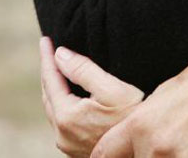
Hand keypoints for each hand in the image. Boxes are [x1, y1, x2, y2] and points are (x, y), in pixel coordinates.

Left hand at [39, 37, 142, 157]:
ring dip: (54, 88)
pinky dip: (60, 102)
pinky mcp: (76, 149)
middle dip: (49, 71)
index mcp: (67, 117)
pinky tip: (67, 94)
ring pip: (53, 110)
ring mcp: (68, 145)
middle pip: (48, 96)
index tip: (45, 40)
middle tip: (49, 50)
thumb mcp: (111, 88)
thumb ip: (83, 70)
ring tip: (56, 68)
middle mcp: (62, 135)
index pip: (50, 80)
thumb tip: (60, 54)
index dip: (47, 57)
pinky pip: (61, 121)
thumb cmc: (133, 115)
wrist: (142, 144)